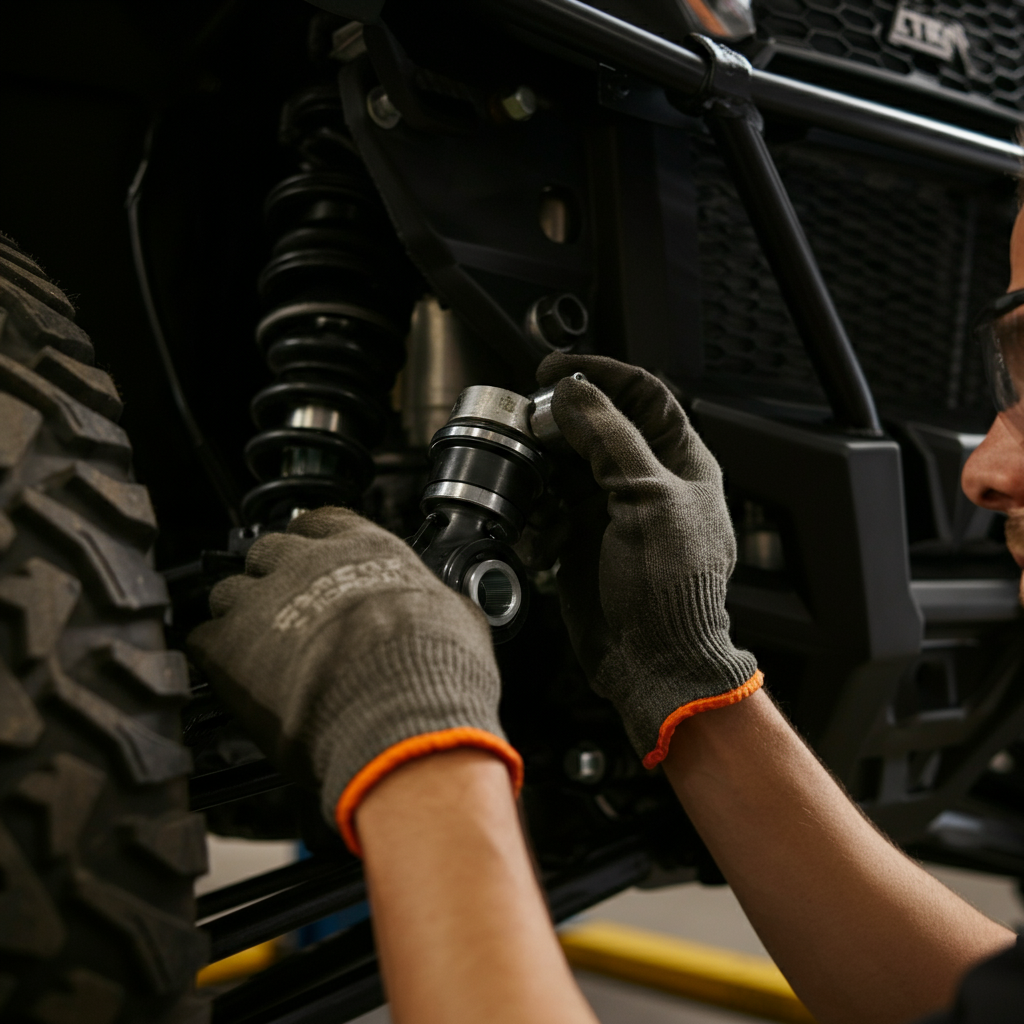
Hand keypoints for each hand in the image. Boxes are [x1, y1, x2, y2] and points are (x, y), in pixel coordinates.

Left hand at [187, 506, 520, 852]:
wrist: (401, 723)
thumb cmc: (435, 675)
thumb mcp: (459, 620)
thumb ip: (434, 602)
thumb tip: (442, 608)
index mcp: (365, 548)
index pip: (321, 521)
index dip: (313, 543)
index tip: (310, 559)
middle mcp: (309, 562)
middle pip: (267, 551)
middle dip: (272, 576)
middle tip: (284, 610)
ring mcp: (263, 600)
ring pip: (228, 591)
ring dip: (239, 616)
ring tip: (257, 650)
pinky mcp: (229, 648)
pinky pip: (201, 639)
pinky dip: (213, 657)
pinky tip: (232, 678)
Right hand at [536, 353, 760, 767]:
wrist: (655, 663)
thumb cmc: (671, 591)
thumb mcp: (645, 500)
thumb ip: (609, 439)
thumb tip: (574, 393)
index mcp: (679, 463)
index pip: (641, 395)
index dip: (600, 374)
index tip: (555, 370)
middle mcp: (646, 481)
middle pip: (596, 426)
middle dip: (560, 425)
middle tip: (530, 427)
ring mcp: (611, 510)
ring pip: (566, 466)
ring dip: (543, 472)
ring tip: (531, 484)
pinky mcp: (582, 539)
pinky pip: (550, 508)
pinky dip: (538, 516)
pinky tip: (543, 538)